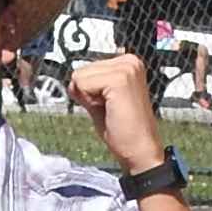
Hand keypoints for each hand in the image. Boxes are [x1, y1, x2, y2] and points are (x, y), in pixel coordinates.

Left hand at [64, 52, 164, 173]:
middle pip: (81, 70)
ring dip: (89, 98)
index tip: (108, 104)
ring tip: (111, 109)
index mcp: (127, 63)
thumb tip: (72, 81)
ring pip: (80, 76)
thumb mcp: (100, 102)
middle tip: (110, 109)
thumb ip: (87, 88)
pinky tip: (109, 109)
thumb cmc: (124, 130)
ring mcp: (126, 68)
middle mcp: (129, 61)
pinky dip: (89, 101)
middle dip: (87, 93)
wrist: (139, 150)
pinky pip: (82, 84)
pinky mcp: (120, 79)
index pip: (86, 68)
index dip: (88, 91)